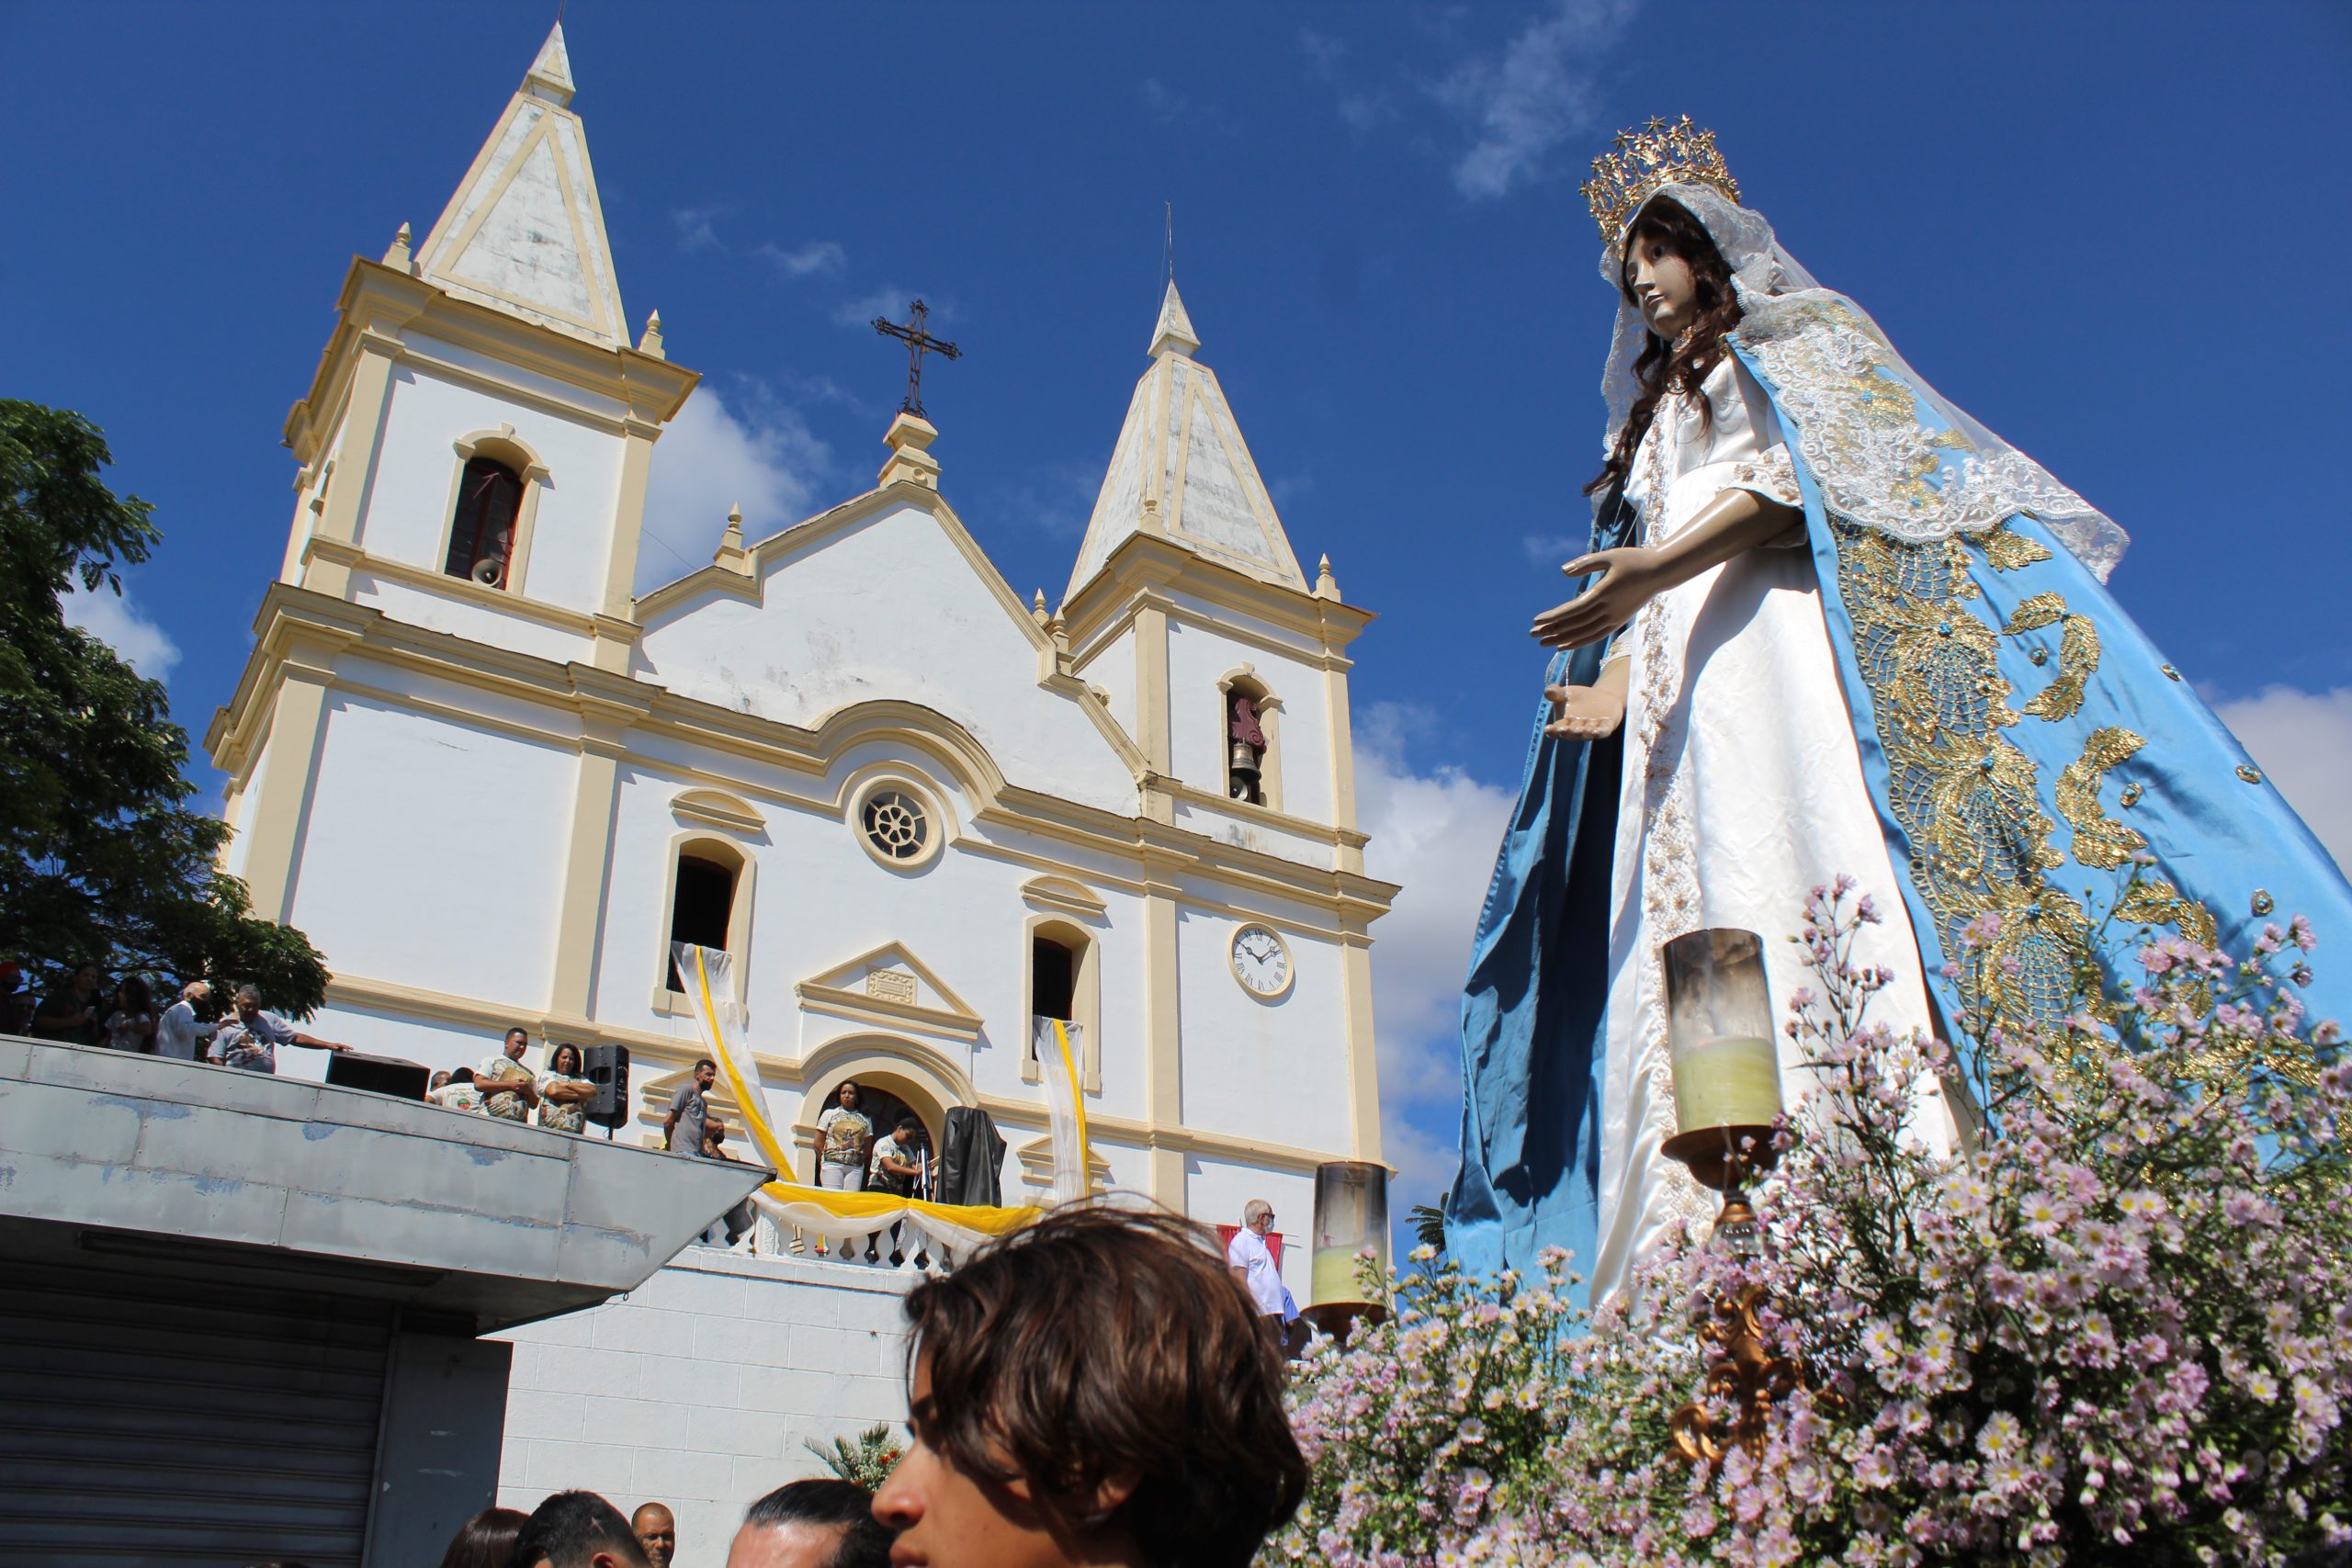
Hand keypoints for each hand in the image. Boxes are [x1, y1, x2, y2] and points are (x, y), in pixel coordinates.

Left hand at [1532, 547, 1668, 649]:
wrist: (1660, 572)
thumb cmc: (1633, 560)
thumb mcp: (1609, 556)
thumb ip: (1585, 564)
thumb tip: (1562, 571)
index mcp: (1605, 592)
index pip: (1574, 609)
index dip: (1554, 616)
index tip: (1536, 620)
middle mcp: (1609, 609)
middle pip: (1576, 624)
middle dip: (1553, 630)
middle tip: (1532, 634)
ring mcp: (1614, 618)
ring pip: (1584, 633)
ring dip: (1562, 639)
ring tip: (1543, 642)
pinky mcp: (1618, 621)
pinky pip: (1595, 636)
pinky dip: (1579, 642)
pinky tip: (1564, 645)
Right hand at [1545, 682, 1626, 739]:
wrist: (1601, 697)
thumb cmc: (1578, 698)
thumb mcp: (1565, 693)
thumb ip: (1555, 693)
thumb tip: (1548, 691)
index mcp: (1564, 725)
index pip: (1556, 730)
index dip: (1552, 731)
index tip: (1548, 729)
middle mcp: (1577, 730)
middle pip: (1571, 733)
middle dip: (1568, 731)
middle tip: (1564, 729)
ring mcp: (1592, 729)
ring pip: (1587, 734)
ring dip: (1585, 733)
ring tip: (1581, 730)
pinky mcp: (1606, 727)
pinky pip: (1603, 731)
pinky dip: (1600, 732)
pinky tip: (1597, 731)